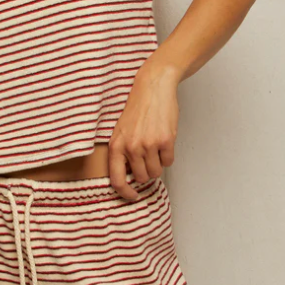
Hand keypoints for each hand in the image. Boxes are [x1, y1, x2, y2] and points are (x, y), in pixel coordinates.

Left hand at [108, 63, 179, 201]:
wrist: (153, 87)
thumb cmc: (137, 109)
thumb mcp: (120, 130)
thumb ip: (122, 152)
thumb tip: (128, 176)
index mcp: (116, 146)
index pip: (116, 180)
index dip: (125, 192)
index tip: (133, 196)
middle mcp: (131, 147)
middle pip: (141, 177)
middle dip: (146, 171)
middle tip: (148, 157)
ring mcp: (149, 144)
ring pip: (156, 172)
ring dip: (158, 164)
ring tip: (155, 148)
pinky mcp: (165, 140)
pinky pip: (168, 161)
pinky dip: (168, 155)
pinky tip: (163, 141)